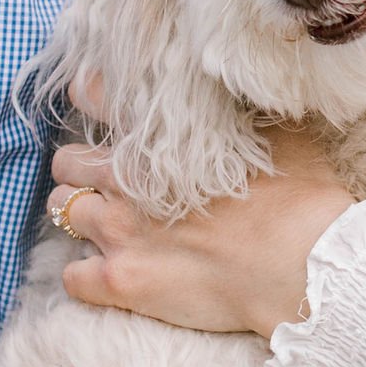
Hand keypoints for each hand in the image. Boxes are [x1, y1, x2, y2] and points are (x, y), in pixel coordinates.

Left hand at [48, 123, 352, 337]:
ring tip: (107, 226)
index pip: (95, 97)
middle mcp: (126, 177)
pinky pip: (71, 276)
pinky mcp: (121, 281)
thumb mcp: (273, 127)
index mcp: (158, 135)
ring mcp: (119, 230)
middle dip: (82, 169)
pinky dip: (84, 274)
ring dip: (80, 215)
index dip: (90, 98)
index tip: (94, 104)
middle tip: (107, 182)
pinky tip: (107, 273)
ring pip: (63, 210)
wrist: (303, 260)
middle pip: (68, 161)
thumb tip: (233, 85)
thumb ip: (236, 108)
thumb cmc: (298, 193)